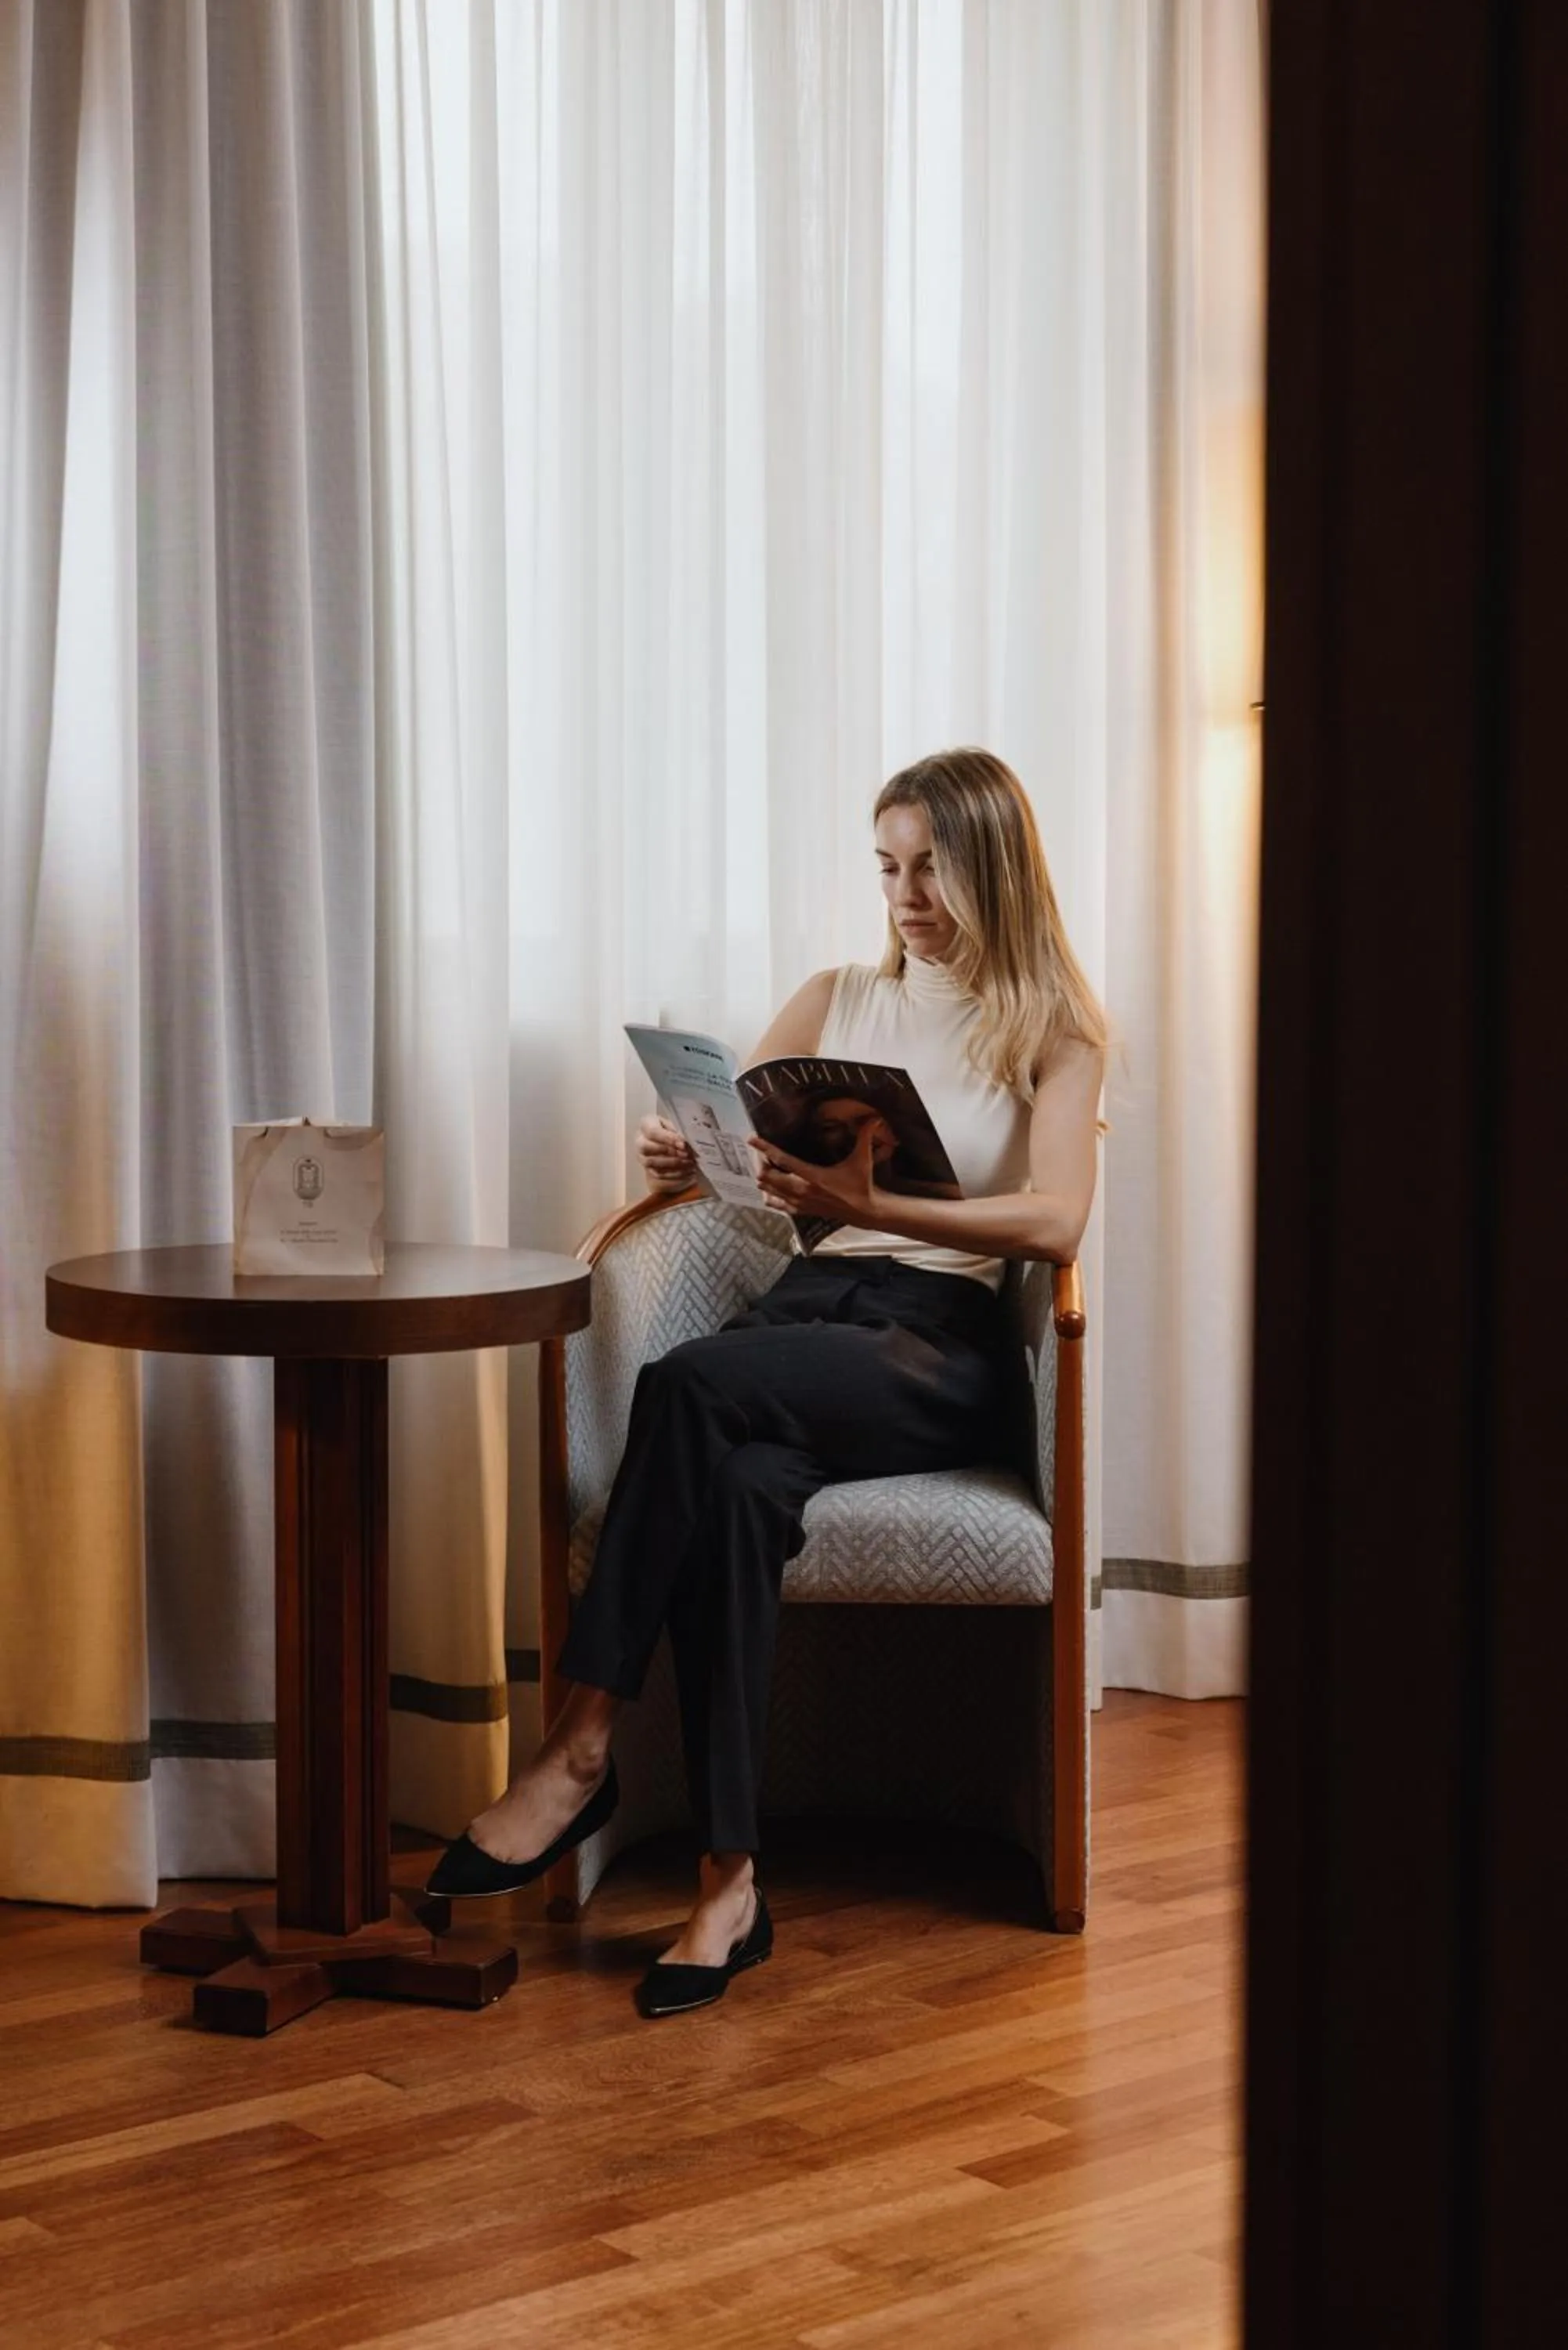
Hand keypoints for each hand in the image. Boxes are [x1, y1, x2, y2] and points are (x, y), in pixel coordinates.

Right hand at [637, 1112, 696, 1194]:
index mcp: (646, 1124)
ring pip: (651, 1162)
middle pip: (646, 1147)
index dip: (668, 1138)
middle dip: (668, 1151)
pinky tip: (687, 1171)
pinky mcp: (648, 1169)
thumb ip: (678, 1132)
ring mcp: (642, 1156)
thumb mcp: (677, 1125)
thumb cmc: (674, 1130)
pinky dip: (674, 1173)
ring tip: (689, 1162)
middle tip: (686, 1154)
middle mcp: (640, 1140)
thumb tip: (684, 1142)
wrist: (672, 1142)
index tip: (683, 1144)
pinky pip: (658, 1173)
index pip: (652, 1131)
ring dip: (672, 1163)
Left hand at [749, 1122, 881, 1226]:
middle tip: (759, 1151)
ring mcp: (799, 1203)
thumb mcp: (863, 1159)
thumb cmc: (862, 1184)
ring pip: (768, 1190)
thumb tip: (873, 1117)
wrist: (865, 1212)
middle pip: (768, 1177)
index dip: (765, 1149)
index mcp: (814, 1177)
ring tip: (763, 1165)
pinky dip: (769, 1195)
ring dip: (763, 1177)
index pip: (783, 1161)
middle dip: (760, 1162)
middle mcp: (802, 1190)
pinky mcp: (801, 1211)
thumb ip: (865, 1136)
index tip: (752, 1138)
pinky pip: (776, 1204)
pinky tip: (769, 1188)